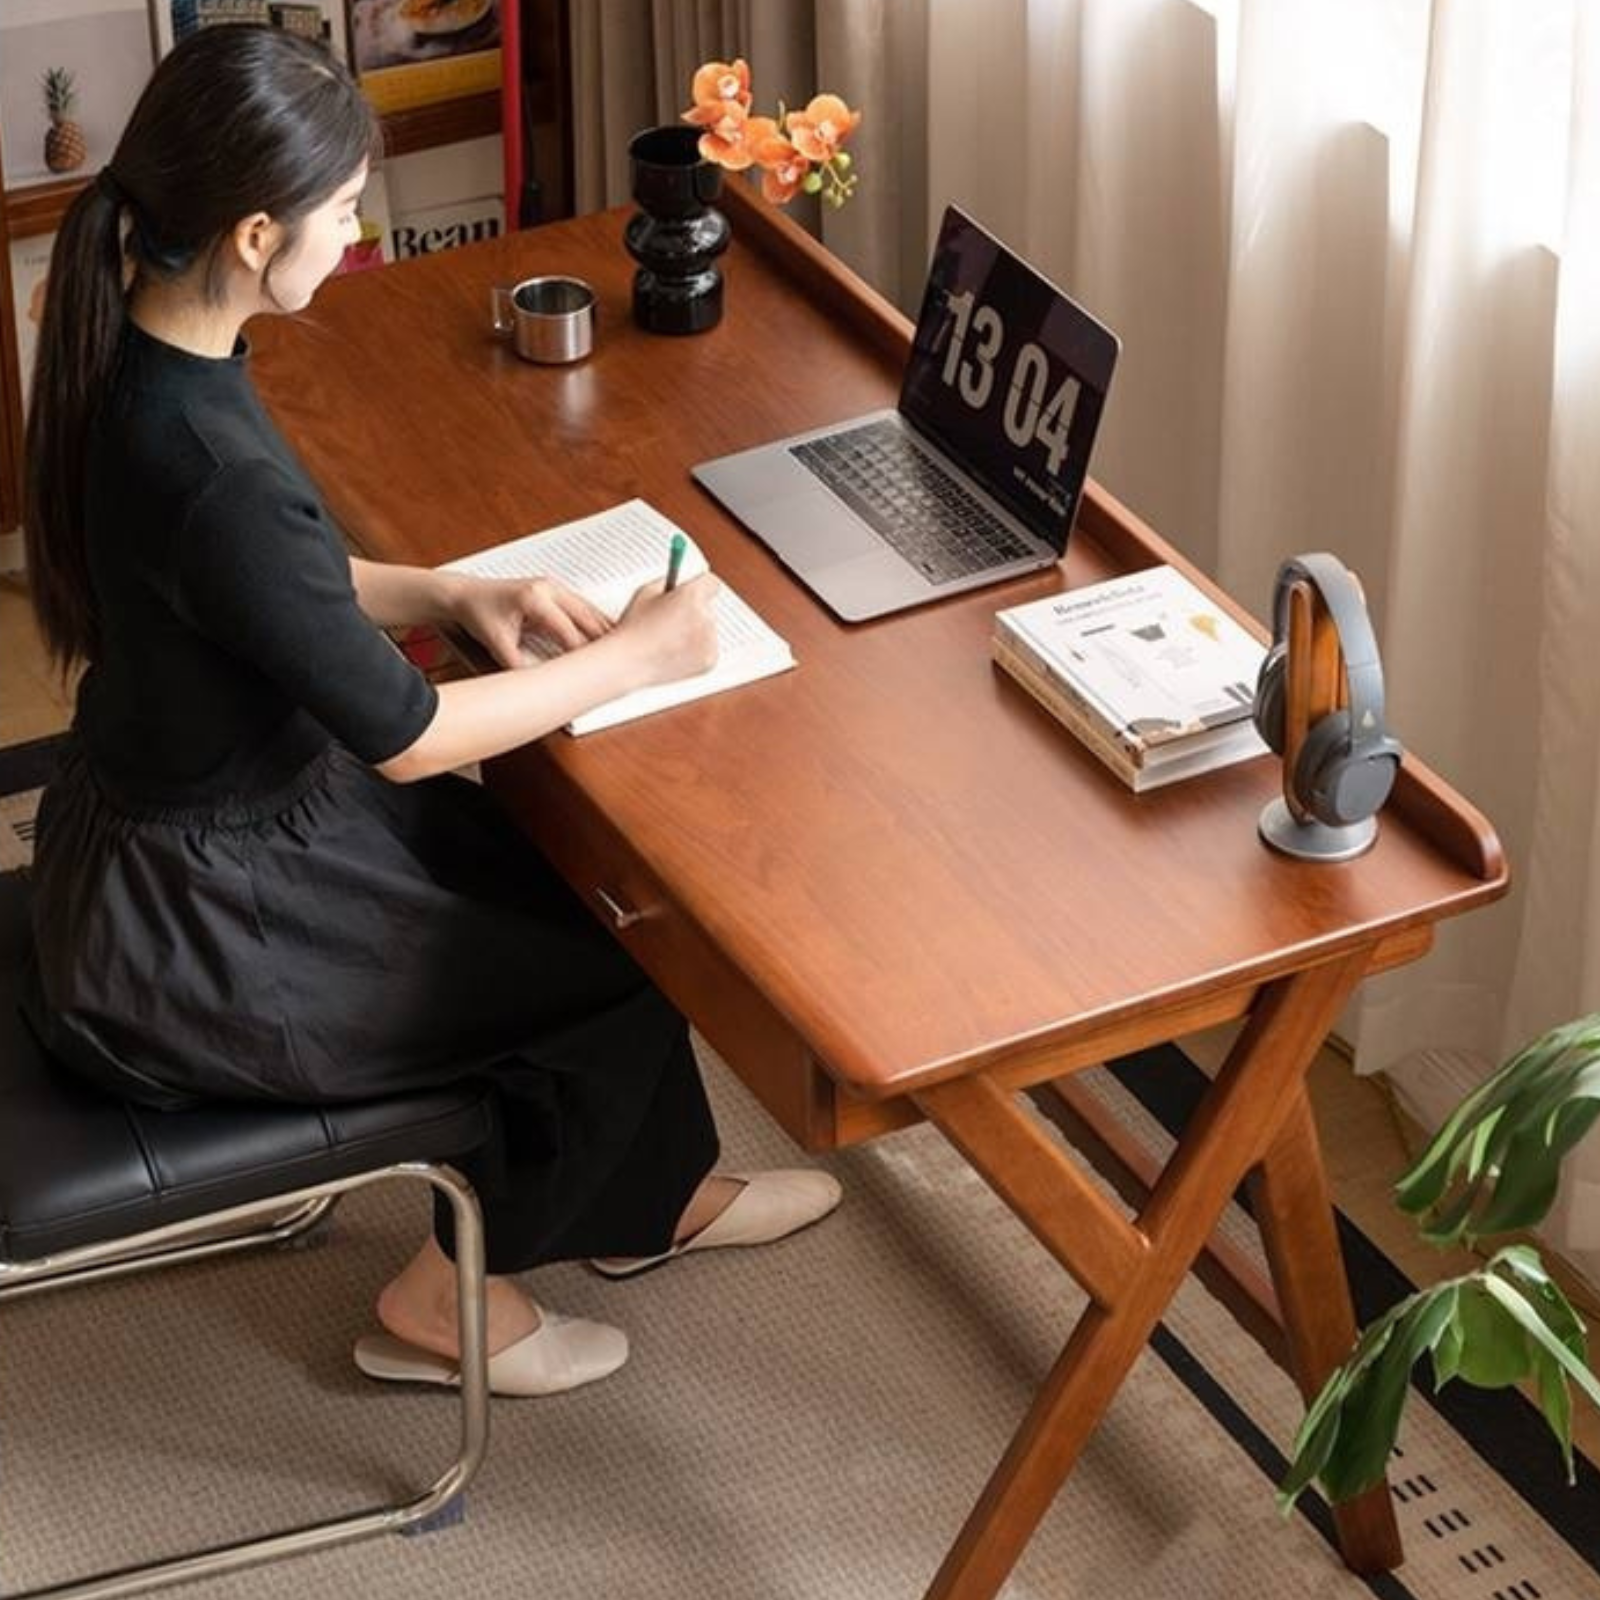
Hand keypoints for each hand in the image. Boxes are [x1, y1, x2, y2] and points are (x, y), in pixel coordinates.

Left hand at [451, 576, 611, 668]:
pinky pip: (584, 608)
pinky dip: (597, 623)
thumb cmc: (479, 615)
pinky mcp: (557, 591)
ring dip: (605, 630)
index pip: (569, 630)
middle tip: (620, 662)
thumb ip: (518, 666)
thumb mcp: (496, 645)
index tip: (595, 672)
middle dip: (604, 640)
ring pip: (590, 610)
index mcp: (534, 598)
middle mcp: (548, 588)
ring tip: (622, 652)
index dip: (583, 653)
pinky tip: (608, 638)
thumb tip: (542, 685)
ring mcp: (554, 587)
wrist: (467, 595)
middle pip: (587, 617)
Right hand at [614, 573, 721, 684]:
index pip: (711, 582)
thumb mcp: (646, 592)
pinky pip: (708, 649)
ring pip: (708, 630)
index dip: (701, 586)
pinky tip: (674, 652)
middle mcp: (705, 617)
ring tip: (668, 639)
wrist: (627, 663)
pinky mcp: (710, 660)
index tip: (695, 590)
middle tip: (672, 620)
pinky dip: (696, 651)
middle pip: (708, 607)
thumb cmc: (633, 628)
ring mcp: (709, 641)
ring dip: (695, 632)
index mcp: (691, 596)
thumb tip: (681, 580)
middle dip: (694, 611)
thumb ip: (668, 581)